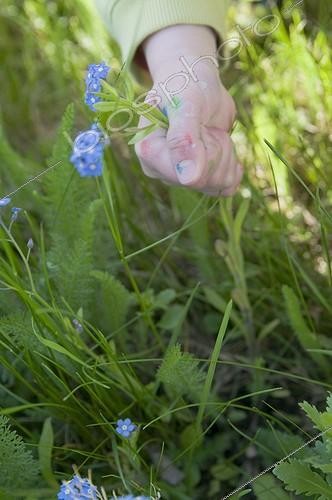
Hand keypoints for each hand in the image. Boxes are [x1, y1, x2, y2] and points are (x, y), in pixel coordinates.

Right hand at [135, 25, 242, 195]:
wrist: (196, 81)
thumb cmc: (186, 84)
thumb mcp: (185, 103)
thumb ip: (184, 140)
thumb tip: (188, 179)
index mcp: (150, 152)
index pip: (187, 176)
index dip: (206, 152)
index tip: (202, 126)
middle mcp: (161, 169)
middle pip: (203, 181)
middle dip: (217, 151)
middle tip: (207, 126)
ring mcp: (179, 176)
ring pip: (217, 185)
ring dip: (225, 156)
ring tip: (212, 133)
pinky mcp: (197, 178)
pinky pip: (224, 187)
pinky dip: (232, 166)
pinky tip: (224, 147)